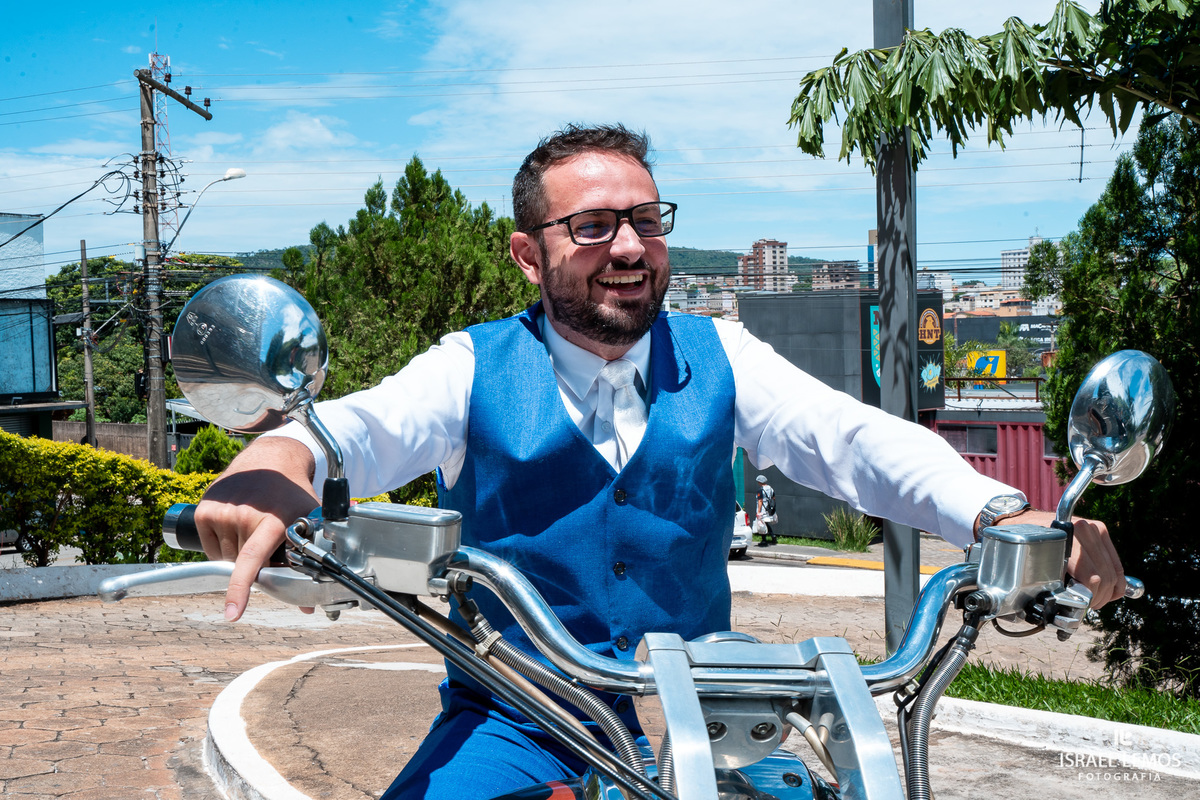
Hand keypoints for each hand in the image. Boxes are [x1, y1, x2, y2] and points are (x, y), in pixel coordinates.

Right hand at [193, 438, 318, 620]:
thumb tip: (309, 608)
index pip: (252, 560)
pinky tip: (237, 527)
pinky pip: (210, 549)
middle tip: (270, 542)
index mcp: (272, 521)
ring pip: (225, 560)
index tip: (233, 613)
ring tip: (255, 528)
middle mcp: (243, 515)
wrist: (269, 461)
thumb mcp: (310, 522)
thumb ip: (310, 563)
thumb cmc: (291, 496)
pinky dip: (222, 548)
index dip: (240, 590)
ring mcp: (221, 512)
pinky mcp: (203, 511)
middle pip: (243, 566)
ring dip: (238, 556)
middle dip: (257, 565)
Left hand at [1005, 509, 1125, 608]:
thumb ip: (1057, 579)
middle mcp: (1084, 530)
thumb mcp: (1038, 562)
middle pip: (1104, 575)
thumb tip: (1073, 601)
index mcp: (1069, 538)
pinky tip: (1111, 592)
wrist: (1030, 521)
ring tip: (1096, 600)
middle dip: (1099, 596)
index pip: (1092, 577)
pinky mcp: (1101, 530)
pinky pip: (1115, 562)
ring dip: (1107, 591)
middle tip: (1090, 605)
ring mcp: (1094, 529)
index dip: (1090, 597)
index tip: (1083, 605)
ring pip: (1112, 570)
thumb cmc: (1030, 543)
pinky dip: (1117, 580)